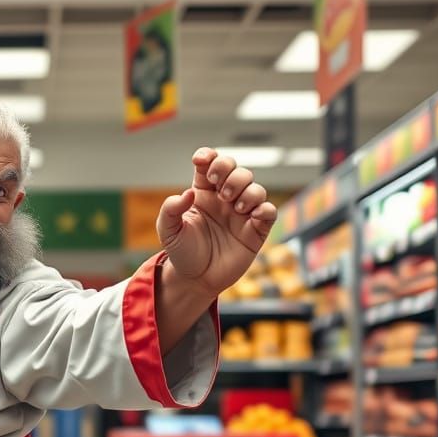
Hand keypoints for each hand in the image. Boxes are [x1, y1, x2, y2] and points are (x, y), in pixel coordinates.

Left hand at [156, 148, 277, 296]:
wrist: (195, 279)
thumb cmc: (182, 252)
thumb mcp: (168, 231)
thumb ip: (170, 210)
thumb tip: (188, 193)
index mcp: (203, 192)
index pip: (210, 164)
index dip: (209, 156)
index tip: (202, 161)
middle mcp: (224, 199)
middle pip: (236, 170)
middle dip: (231, 174)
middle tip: (221, 192)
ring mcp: (242, 213)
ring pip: (255, 187)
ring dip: (247, 191)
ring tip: (234, 208)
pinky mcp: (255, 230)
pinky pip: (269, 211)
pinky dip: (265, 209)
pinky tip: (251, 215)